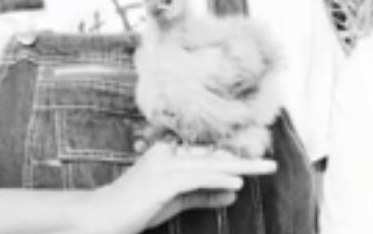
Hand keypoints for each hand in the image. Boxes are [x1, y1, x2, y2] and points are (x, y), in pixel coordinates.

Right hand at [76, 142, 276, 233]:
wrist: (101, 217)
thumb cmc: (135, 209)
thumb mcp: (176, 201)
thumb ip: (204, 195)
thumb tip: (234, 192)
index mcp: (170, 156)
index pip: (209, 158)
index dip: (235, 161)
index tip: (259, 164)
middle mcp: (169, 156)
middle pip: (214, 158)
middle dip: (245, 161)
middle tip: (272, 165)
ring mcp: (165, 167)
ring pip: (210, 165)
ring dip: (240, 167)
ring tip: (265, 169)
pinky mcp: (162, 181)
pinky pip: (197, 178)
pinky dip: (219, 178)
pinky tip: (239, 181)